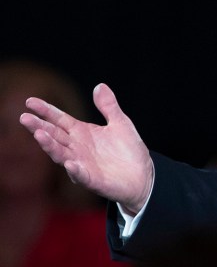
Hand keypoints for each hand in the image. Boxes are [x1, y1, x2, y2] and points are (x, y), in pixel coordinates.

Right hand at [20, 83, 153, 214]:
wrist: (142, 176)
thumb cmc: (128, 150)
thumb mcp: (120, 123)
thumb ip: (108, 106)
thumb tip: (99, 85)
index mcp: (82, 133)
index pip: (60, 120)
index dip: (46, 111)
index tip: (30, 101)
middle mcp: (77, 148)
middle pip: (55, 135)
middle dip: (39, 126)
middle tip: (24, 117)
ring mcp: (82, 164)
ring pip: (61, 154)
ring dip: (50, 146)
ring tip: (39, 134)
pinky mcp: (93, 180)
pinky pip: (81, 175)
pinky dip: (75, 170)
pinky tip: (70, 164)